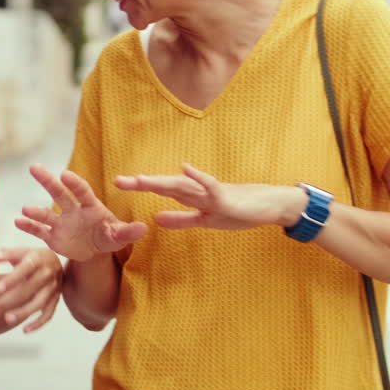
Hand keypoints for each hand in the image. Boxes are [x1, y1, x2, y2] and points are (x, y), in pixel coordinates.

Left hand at [0, 247, 62, 332]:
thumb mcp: (23, 251)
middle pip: (27, 289)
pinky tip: (25, 330)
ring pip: (39, 303)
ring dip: (22, 312)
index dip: (12, 279)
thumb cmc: (35, 257)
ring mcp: (53, 288)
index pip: (25, 269)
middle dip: (7, 301)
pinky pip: (49, 314)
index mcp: (38, 259)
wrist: (57, 262)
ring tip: (6, 319)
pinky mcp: (55, 300)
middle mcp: (47, 274)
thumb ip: (8, 254)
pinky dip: (38, 323)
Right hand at [15, 164, 148, 261]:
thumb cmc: (109, 236)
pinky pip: (39, 230)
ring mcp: (61, 223)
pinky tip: (17, 220)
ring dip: (36, 210)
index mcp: (90, 206)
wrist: (94, 250)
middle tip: (34, 168)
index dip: (75, 183)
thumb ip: (129, 231)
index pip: (82, 191)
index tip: (65, 174)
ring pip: (46, 213)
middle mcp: (73, 211)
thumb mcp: (120, 236)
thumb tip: (144, 227)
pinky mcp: (52, 237)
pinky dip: (29, 226)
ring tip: (25, 208)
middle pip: (59, 193)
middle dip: (48, 181)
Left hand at [115, 163, 304, 230]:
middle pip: (167, 185)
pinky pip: (211, 186)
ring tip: (141, 179)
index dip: (142, 186)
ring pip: (183, 185)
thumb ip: (182, 220)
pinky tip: (185, 168)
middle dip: (143, 183)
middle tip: (118, 180)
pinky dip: (199, 177)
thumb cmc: (242, 211)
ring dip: (162, 181)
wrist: (271, 206)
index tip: (119, 184)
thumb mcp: (206, 221)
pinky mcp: (227, 196)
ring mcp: (213, 193)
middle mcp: (199, 191)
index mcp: (194, 198)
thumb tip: (156, 220)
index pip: (163, 190)